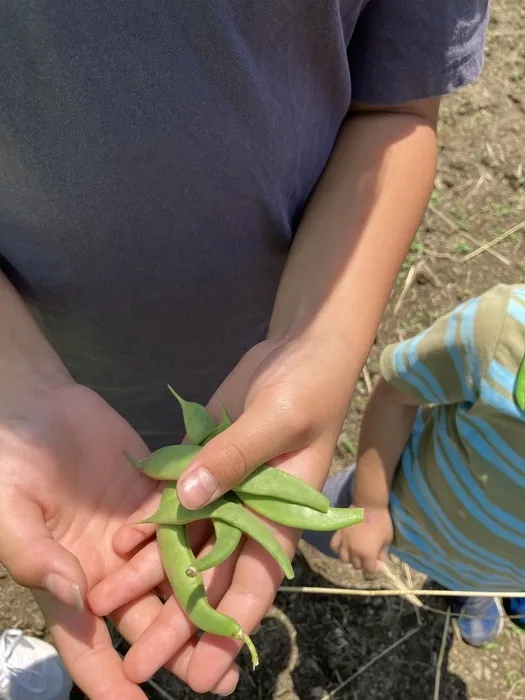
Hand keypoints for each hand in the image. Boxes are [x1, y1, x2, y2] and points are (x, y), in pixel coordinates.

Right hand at [0, 382, 237, 698]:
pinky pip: (187, 524)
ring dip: (204, 602)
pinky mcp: (157, 497)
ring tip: (240, 630)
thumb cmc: (9, 461)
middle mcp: (107, 566)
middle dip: (178, 649)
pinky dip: (210, 543)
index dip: (108, 681)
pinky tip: (243, 558)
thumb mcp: (9, 508)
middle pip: (146, 617)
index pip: (87, 643)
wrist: (38, 405)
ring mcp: (136, 532)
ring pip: (175, 576)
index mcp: (68, 578)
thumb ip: (34, 553)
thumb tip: (72, 592)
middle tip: (220, 677)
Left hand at [88, 332, 357, 693]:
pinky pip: (175, 500)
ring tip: (107, 601)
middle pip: (212, 575)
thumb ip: (235, 459)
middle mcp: (252, 513)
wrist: (301, 350)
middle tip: (138, 660)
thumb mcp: (278, 420)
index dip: (228, 629)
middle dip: (177, 619)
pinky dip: (151, 523)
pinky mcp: (205, 463)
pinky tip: (121, 543)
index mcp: (282, 516)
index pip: (256, 584)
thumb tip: (189, 500)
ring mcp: (226, 489)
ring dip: (150, 572)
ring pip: (186, 542)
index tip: (199, 671)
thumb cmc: (309, 387)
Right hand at [330, 506, 392, 572]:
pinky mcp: (338, 533)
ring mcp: (344, 542)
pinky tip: (344, 546)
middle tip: (368, 556)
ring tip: (355, 552)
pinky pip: (334, 546)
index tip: (378, 563)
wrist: (369, 505)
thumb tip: (380, 559)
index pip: (369, 570)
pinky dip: (338, 549)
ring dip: (350, 558)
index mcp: (367, 554)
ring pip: (344, 558)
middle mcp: (354, 551)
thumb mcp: (387, 539)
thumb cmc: (381, 522)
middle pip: (356, 565)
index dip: (375, 568)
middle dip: (363, 563)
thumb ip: (383, 552)